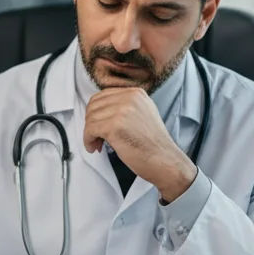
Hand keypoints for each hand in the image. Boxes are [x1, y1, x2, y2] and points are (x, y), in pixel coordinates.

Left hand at [83, 88, 196, 202]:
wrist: (165, 161)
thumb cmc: (153, 144)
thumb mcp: (143, 114)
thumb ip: (125, 107)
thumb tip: (101, 111)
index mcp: (136, 93)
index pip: (102, 96)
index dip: (95, 112)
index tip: (97, 125)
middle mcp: (129, 98)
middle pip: (94, 106)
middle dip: (90, 123)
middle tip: (96, 136)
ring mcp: (122, 111)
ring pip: (90, 118)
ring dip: (89, 133)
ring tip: (98, 144)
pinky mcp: (115, 126)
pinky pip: (90, 130)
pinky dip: (88, 140)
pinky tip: (95, 147)